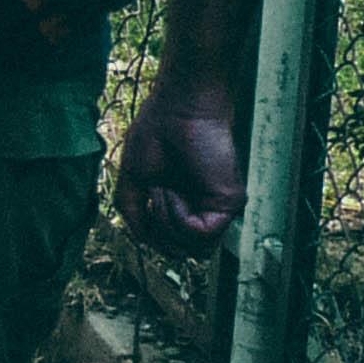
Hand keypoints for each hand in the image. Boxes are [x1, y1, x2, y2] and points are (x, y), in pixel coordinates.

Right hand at [117, 82, 245, 254]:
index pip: (173, 243)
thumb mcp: (134, 181)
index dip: (153, 235)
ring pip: (192, 248)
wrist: (176, 111)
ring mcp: (218, 207)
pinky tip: (175, 191)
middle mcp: (204, 209)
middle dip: (157, 228)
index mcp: (185, 204)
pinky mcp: (229, 204)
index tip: (146, 203)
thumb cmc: (156, 135)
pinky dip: (178, 216)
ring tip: (165, 189)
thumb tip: (146, 243)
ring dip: (166, 222)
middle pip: (182, 251)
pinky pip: (199, 233)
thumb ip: (135, 215)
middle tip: (156, 192)